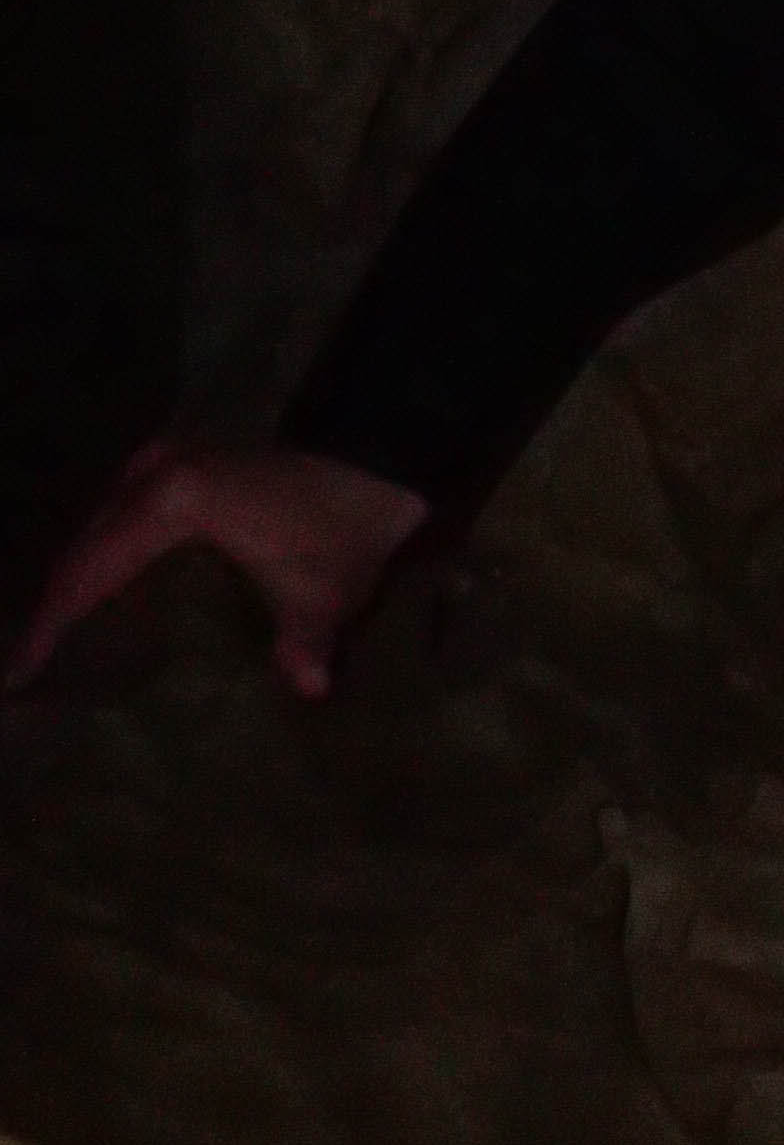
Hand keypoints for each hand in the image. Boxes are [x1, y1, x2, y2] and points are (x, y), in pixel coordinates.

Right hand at [9, 440, 432, 704]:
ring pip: (100, 527)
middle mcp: (156, 473)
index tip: (22, 673)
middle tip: (31, 663)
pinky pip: (123, 513)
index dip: (53, 624)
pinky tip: (106, 593)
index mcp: (174, 503)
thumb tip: (308, 688)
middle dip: (55, 604)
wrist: (386, 456)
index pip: (90, 571)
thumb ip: (306, 644)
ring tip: (58, 636)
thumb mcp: (327, 594)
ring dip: (79, 577)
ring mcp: (169, 460)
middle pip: (84, 547)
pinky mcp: (186, 461)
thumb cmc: (348, 528)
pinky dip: (107, 552)